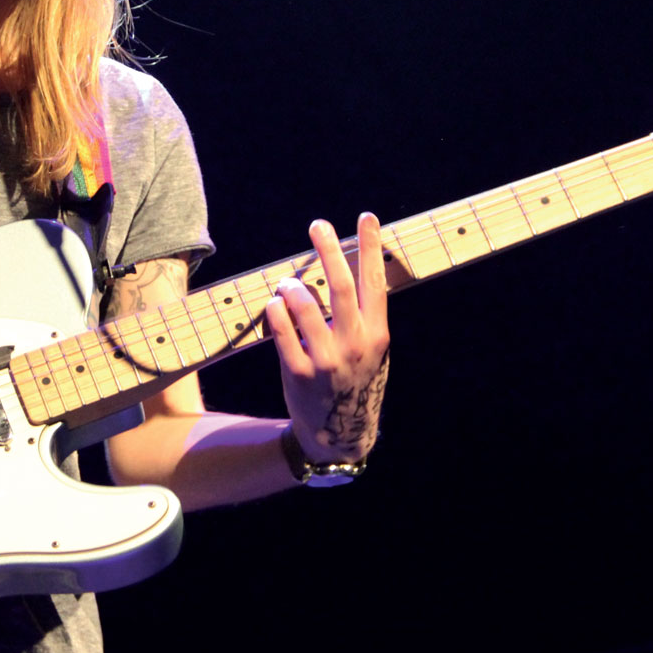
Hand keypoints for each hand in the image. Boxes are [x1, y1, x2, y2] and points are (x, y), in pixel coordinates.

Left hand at [267, 213, 390, 463]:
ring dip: (292, 286)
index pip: (375, 282)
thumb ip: (363, 316)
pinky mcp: (297, 372)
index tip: (366, 218)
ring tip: (286, 283)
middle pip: (339, 285)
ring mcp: (325, 359)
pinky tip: (274, 305)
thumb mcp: (372, 351)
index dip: (370, 247)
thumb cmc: (355, 379)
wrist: (339, 434)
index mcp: (377, 335)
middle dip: (328, 249)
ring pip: (304, 305)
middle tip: (318, 225)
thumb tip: (349, 267)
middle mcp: (353, 345)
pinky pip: (280, 330)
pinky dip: (275, 311)